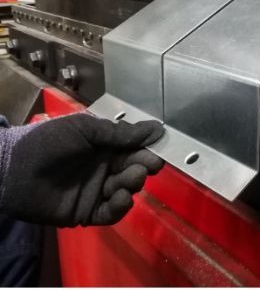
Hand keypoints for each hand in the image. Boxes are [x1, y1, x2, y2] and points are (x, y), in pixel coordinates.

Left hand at [0, 113, 164, 226]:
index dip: (148, 149)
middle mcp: (105, 167)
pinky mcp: (88, 212)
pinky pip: (111, 212)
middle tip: (148, 165)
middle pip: (134, 168)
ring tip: (130, 179)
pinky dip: (120, 207)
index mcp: (106, 146)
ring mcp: (97, 190)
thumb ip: (121, 133)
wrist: (16, 170)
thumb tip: (157, 128)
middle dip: (143, 166)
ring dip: (132, 184)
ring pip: (125, 189)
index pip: (135, 148)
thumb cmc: (51, 142)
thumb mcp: (87, 129)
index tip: (160, 149)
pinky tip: (121, 198)